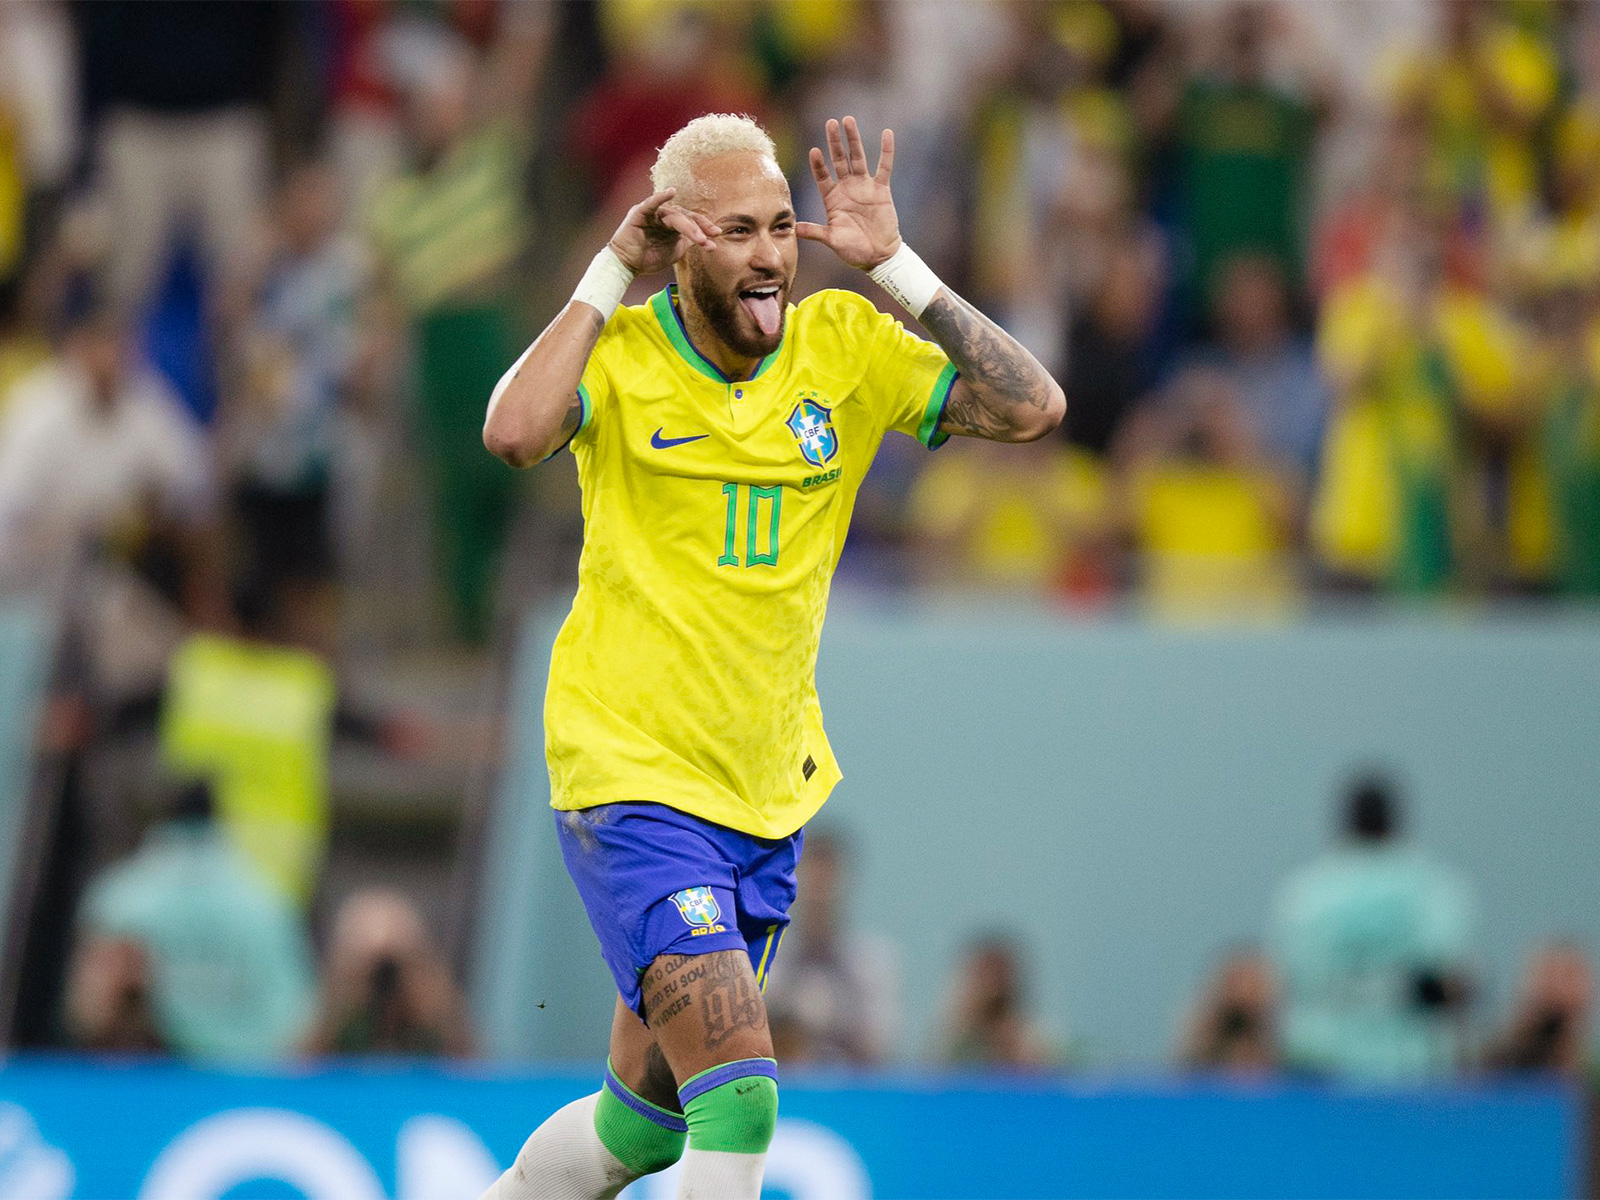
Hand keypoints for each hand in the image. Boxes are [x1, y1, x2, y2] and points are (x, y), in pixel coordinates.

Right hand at [608, 189, 720, 276]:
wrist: (628, 266)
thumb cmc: (649, 257)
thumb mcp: (675, 250)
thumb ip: (688, 241)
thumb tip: (709, 240)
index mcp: (673, 223)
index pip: (692, 221)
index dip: (705, 227)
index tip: (717, 235)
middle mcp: (664, 215)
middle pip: (685, 217)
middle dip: (700, 227)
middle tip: (711, 237)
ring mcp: (653, 213)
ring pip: (674, 215)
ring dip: (688, 226)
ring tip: (700, 238)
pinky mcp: (640, 213)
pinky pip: (651, 204)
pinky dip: (660, 197)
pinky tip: (671, 192)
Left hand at [798, 116, 901, 269]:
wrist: (878, 256)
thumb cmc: (853, 250)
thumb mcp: (832, 240)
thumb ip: (815, 232)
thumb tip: (794, 229)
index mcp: (832, 198)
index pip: (822, 176)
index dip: (818, 165)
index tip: (814, 151)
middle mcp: (847, 188)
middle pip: (839, 160)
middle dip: (834, 142)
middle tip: (830, 123)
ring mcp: (864, 187)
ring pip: (858, 158)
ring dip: (853, 140)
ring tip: (848, 120)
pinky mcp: (881, 190)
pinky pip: (884, 167)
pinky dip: (886, 151)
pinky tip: (887, 134)